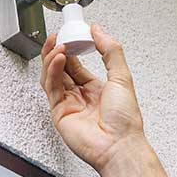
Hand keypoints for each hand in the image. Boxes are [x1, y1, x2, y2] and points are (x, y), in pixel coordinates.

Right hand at [40, 24, 144, 174]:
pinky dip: (52, 71)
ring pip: (52, 75)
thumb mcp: (123, 77)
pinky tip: (58, 59)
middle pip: (61, 68)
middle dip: (57, 49)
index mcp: (95, 88)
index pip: (76, 63)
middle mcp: (80, 95)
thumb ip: (111, 51)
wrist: (119, 145)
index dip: (71, 47)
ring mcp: (68, 103)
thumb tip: (99, 31)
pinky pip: (51, 87)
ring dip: (52, 58)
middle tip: (58, 36)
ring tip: (58, 44)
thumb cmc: (125, 121)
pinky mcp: (59, 112)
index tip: (71, 33)